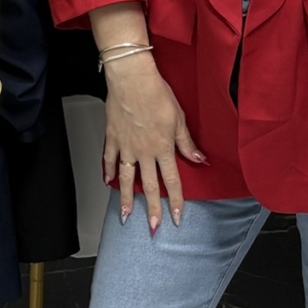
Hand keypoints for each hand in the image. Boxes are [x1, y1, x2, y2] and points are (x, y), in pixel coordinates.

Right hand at [102, 52, 203, 229]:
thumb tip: (199, 159)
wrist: (131, 79)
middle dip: (152, 210)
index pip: (171, 181)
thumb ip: (186, 143)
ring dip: (127, 200)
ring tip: (127, 217)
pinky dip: (108, 171)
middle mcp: (144, 152)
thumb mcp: (179, 118)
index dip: (175, 201)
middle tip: (153, 228)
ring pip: (127, 179)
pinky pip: (109, 158)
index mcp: (163, 148)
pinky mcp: (112, 137)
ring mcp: (126, 147)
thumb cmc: (157, 94)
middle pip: (148, 187)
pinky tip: (108, 182)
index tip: (176, 218)